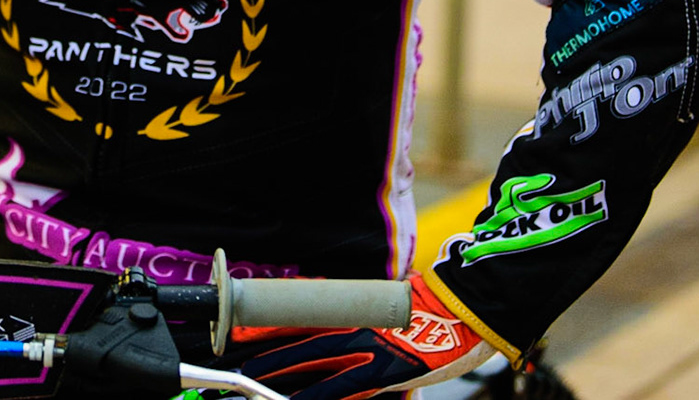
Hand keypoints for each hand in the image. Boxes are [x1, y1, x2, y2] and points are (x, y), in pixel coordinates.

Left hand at [234, 274, 495, 397]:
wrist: (463, 312)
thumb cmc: (430, 310)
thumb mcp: (388, 307)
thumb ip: (360, 317)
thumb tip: (332, 314)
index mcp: (354, 313)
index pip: (302, 319)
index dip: (270, 327)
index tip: (241, 330)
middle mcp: (355, 332)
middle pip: (299, 344)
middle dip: (266, 353)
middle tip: (235, 360)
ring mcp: (367, 354)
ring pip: (314, 367)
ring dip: (281, 376)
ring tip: (251, 381)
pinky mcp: (384, 375)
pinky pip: (345, 390)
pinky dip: (319, 396)